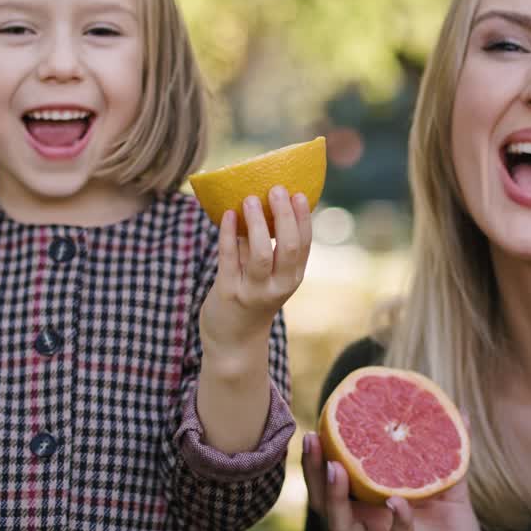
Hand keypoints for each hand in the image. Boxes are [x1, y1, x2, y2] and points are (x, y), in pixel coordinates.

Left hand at [200, 185, 311, 350]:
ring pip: (260, 254)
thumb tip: (261, 201)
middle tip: (277, 189)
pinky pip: (229, 259)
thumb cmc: (251, 297)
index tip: (298, 193)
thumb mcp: (269, 276)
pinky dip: (228, 234)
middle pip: (287, 248)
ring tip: (249, 198)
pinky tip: (227, 215)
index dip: (302, 218)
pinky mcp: (228, 293)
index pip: (303, 245)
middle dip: (284, 216)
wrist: (233, 341)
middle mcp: (278, 286)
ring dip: (256, 224)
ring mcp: (253, 291)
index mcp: (292, 277)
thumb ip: (267, 245)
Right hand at [302, 431, 482, 530]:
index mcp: (368, 505)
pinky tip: (397, 502)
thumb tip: (459, 411)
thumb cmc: (452, 530)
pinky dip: (397, 522)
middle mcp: (364, 524)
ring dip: (334, 496)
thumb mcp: (449, 487)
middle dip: (312, 471)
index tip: (314, 428)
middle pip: (323, 500)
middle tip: (313, 438)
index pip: (332, 480)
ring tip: (336, 468)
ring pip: (340, 525)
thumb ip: (448, 453)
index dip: (318, 458)